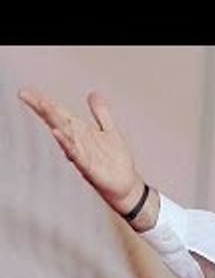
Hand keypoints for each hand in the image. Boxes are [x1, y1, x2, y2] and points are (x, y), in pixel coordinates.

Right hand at [18, 89, 144, 215]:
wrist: (126, 186)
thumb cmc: (115, 162)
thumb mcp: (110, 131)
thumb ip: (101, 113)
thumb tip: (93, 94)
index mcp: (82, 132)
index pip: (61, 114)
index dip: (46, 103)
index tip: (27, 92)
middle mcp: (78, 142)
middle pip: (59, 121)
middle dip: (43, 108)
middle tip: (25, 94)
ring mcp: (81, 154)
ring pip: (65, 135)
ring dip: (54, 121)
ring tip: (43, 106)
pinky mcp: (88, 167)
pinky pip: (75, 154)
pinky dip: (66, 144)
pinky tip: (58, 133)